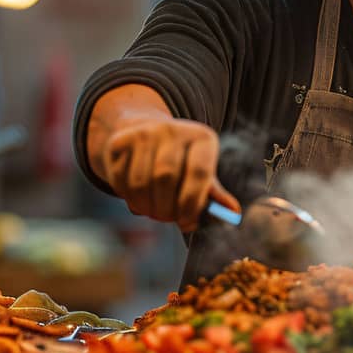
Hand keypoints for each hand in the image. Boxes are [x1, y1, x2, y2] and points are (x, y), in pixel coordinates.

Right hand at [97, 116, 238, 232]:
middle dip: (166, 208)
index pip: (199, 172)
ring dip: (147, 207)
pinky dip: (130, 199)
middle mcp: (172, 129)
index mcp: (202, 137)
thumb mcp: (202, 174)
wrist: (147, 137)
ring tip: (154, 212)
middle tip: (167, 219)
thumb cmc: (182, 163)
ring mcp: (144, 133)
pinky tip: (139, 200)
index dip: (192, 203)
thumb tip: (233, 214)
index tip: (187, 222)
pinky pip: (122, 180)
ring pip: (141, 182)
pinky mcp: (119, 142)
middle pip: (166, 177)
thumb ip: (215, 195)